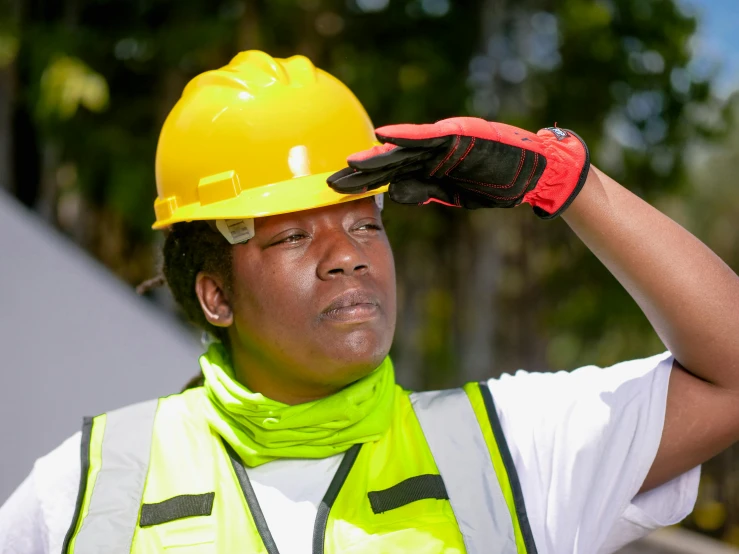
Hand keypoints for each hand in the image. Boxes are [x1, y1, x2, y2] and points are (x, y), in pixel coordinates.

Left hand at [327, 117, 589, 217]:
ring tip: (348, 163)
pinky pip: (427, 136)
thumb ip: (424, 192)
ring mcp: (444, 142)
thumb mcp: (452, 195)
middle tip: (331, 183)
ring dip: (374, 157)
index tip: (341, 192)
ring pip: (402, 150)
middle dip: (360, 173)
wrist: (534, 172)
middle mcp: (432, 152)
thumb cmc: (496, 183)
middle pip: (389, 162)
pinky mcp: (458, 135)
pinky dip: (405, 136)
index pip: (390, 175)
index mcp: (430, 167)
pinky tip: (382, 137)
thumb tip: (393, 194)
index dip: (365, 182)